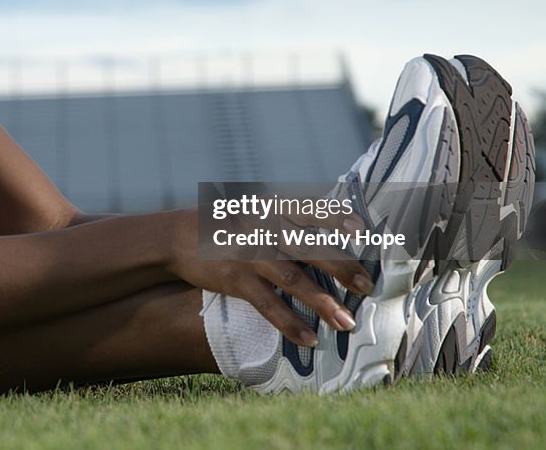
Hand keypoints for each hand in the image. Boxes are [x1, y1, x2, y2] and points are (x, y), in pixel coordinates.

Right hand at [166, 208, 373, 346]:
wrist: (178, 237)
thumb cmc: (227, 225)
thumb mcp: (256, 211)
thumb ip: (288, 221)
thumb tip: (331, 238)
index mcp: (272, 207)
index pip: (310, 209)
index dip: (336, 218)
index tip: (362, 230)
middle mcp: (263, 228)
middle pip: (309, 248)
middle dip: (341, 267)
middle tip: (366, 286)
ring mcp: (250, 255)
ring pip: (293, 280)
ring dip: (323, 303)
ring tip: (347, 322)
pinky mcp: (236, 280)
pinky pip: (268, 305)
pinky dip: (289, 323)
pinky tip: (308, 338)